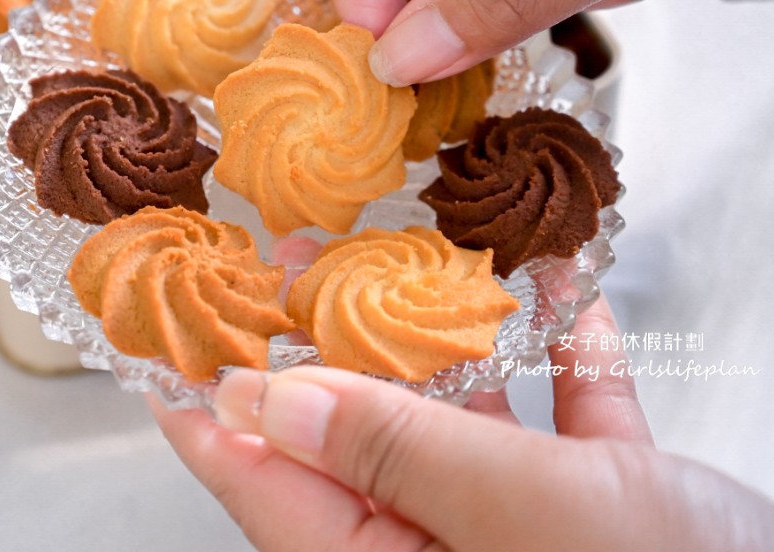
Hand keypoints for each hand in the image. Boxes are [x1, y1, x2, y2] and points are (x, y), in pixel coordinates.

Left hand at [152, 293, 773, 551]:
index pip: (271, 489)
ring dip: (450, 335)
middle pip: (358, 441)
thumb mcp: (529, 517)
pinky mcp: (609, 515)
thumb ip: (400, 452)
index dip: (211, 414)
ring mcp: (528, 534)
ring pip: (460, 425)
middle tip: (284, 257)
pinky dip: (565, 359)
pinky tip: (565, 287)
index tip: (163, 342)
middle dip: (327, 342)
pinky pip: (564, 425)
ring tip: (405, 250)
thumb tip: (270, 396)